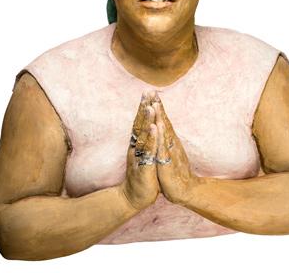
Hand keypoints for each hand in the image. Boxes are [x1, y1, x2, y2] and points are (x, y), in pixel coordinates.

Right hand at [119, 91, 159, 210]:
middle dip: (143, 108)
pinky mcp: (144, 168)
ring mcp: (139, 158)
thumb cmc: (142, 175)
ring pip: (143, 136)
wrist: (134, 197)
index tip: (148, 92)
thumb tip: (146, 127)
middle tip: (146, 91)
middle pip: (139, 125)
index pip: (140, 122)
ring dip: (146, 120)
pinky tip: (153, 128)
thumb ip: (144, 141)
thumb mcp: (144, 155)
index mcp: (138, 145)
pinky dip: (151, 139)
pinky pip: (148, 152)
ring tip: (151, 106)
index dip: (143, 107)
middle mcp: (136, 148)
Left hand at [152, 98, 199, 205]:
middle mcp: (170, 144)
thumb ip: (166, 140)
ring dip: (159, 118)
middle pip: (163, 122)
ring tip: (154, 105)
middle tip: (152, 91)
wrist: (185, 190)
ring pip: (164, 133)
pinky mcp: (167, 164)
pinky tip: (157, 128)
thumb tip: (163, 127)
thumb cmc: (174, 171)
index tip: (151, 92)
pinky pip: (163, 149)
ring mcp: (170, 153)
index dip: (157, 107)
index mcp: (169, 141)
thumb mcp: (168, 153)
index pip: (162, 121)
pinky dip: (160, 138)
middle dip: (157, 107)